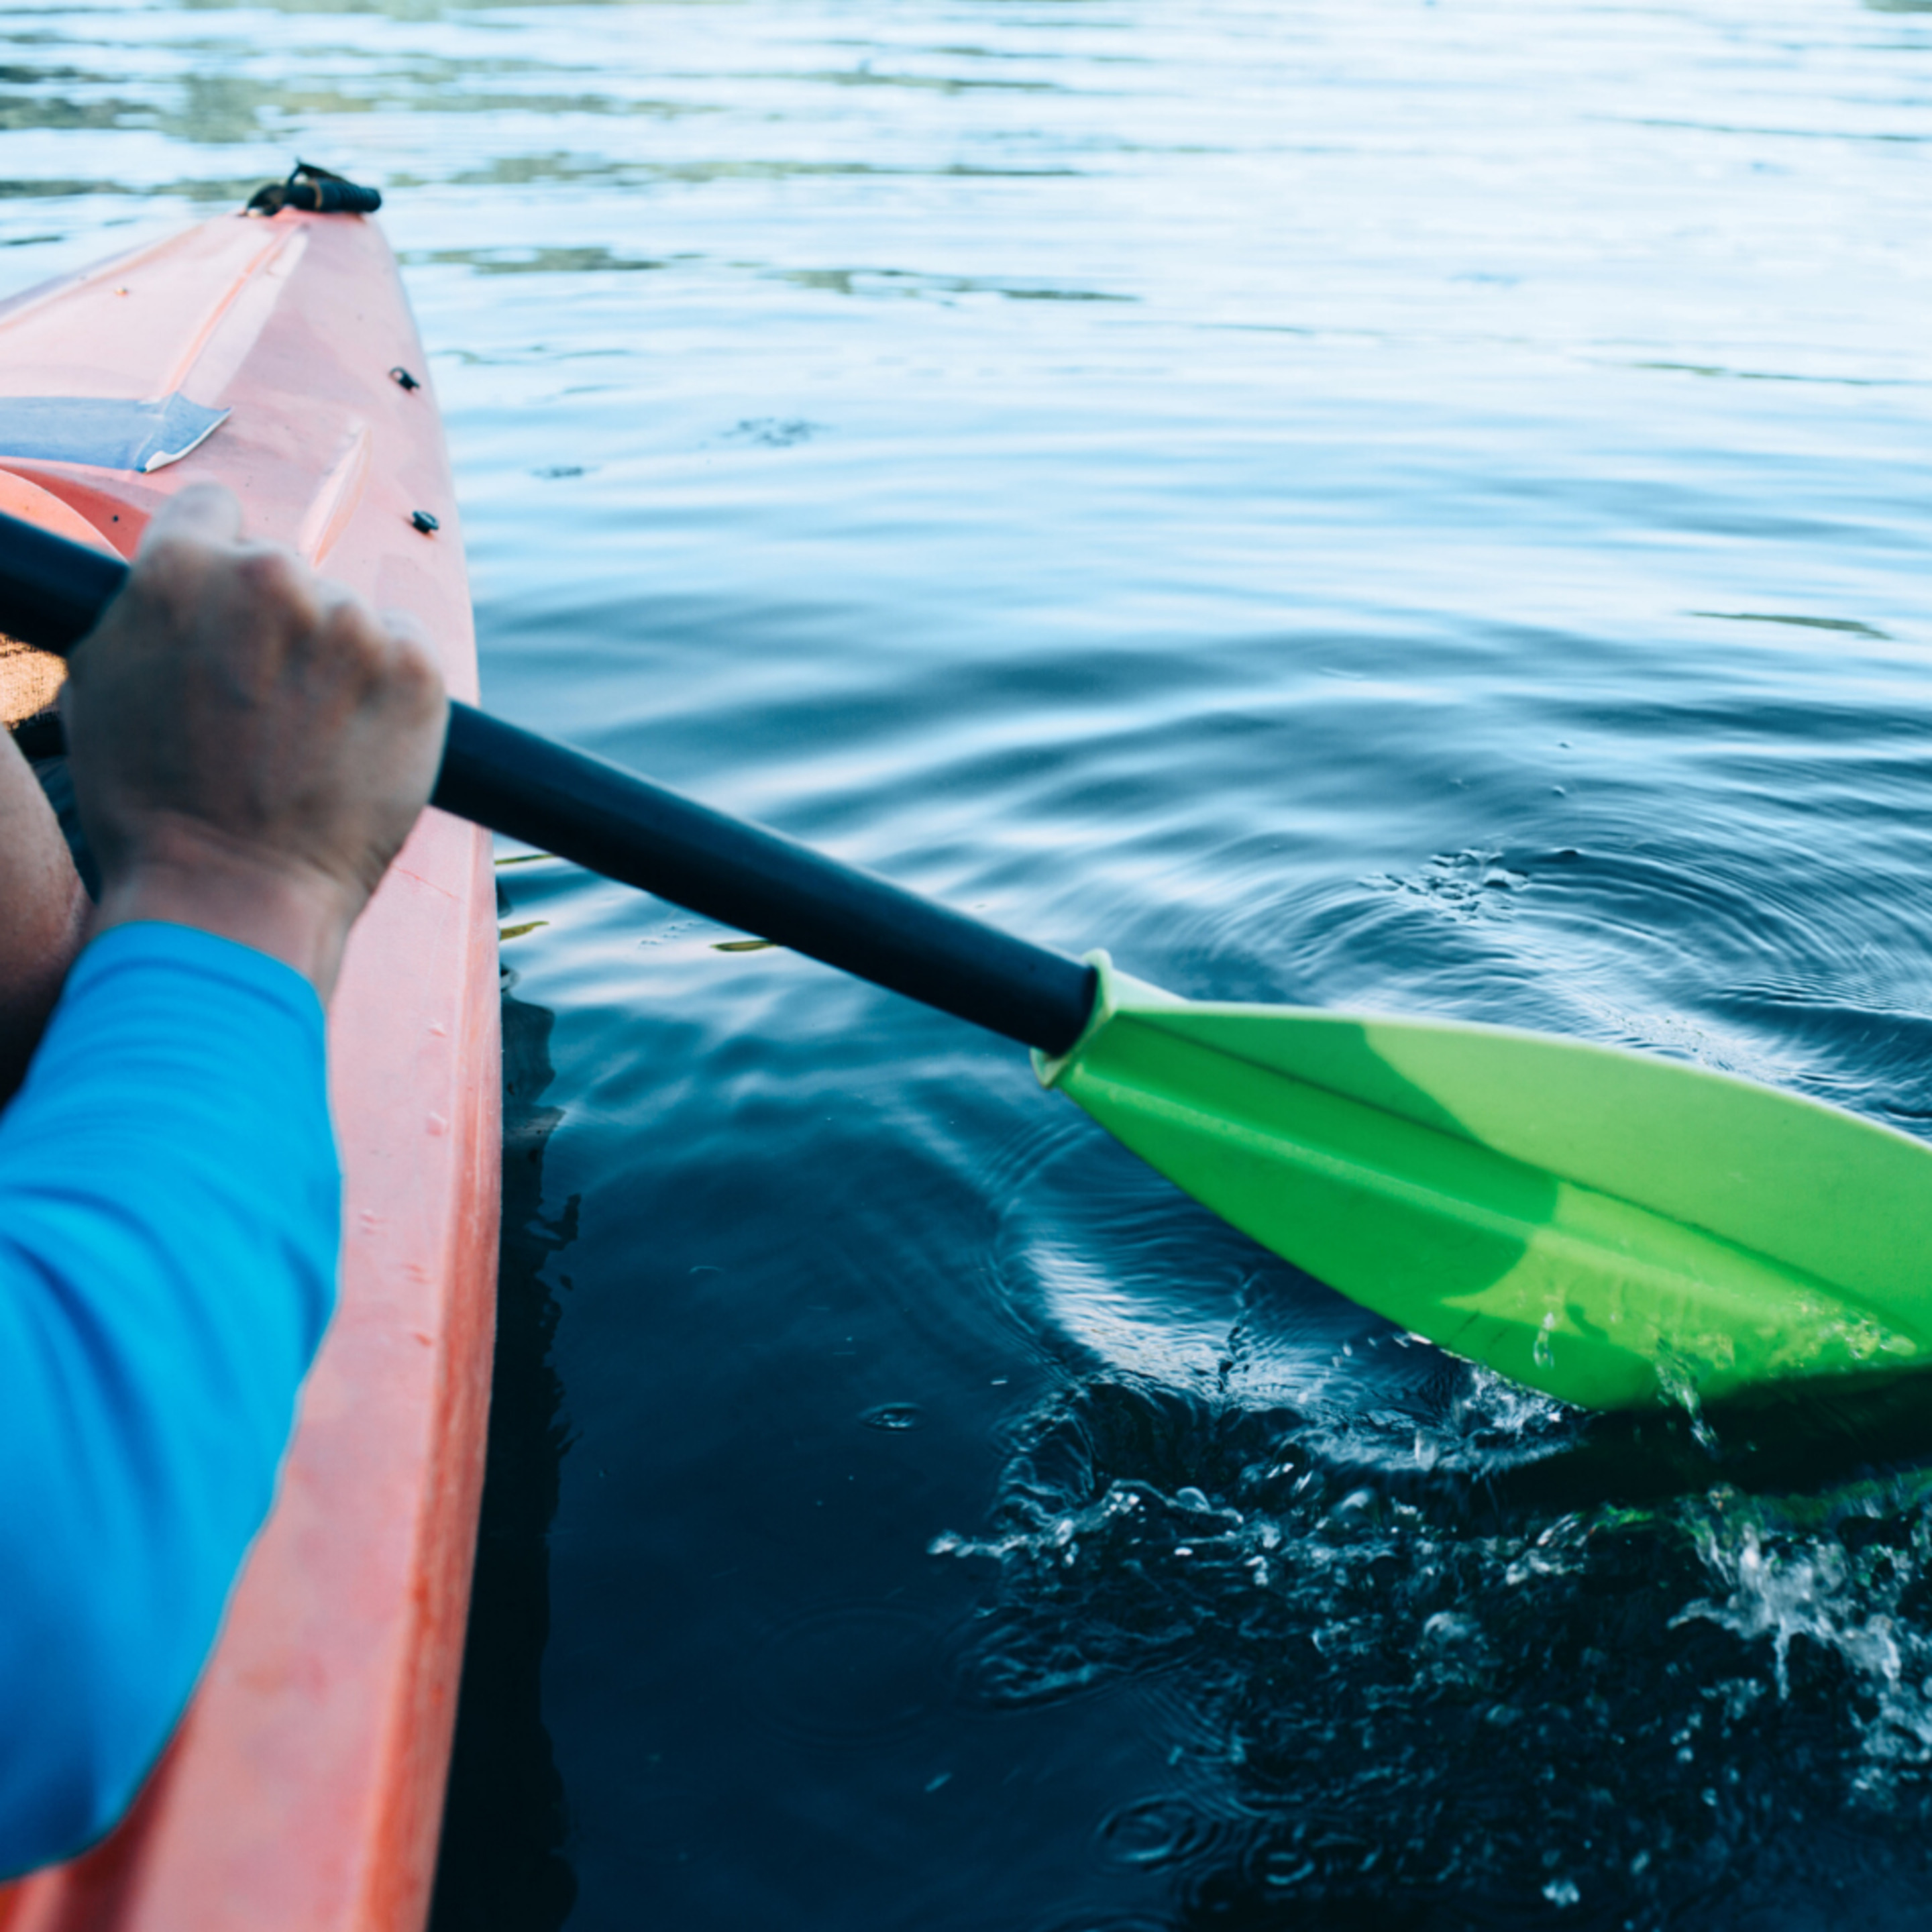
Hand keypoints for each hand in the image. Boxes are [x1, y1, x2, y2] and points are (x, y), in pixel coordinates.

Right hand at [64, 485, 447, 999]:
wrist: (233, 893)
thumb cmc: (154, 807)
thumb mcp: (102, 684)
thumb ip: (146, 612)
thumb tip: (175, 584)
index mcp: (181, 569)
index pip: (212, 512)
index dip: (213, 565)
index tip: (224, 616)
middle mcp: (272, 581)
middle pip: (281, 571)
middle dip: (273, 624)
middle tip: (262, 705)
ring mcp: (351, 626)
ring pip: (347, 614)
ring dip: (333, 659)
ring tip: (305, 737)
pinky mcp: (417, 673)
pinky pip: (406, 648)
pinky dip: (389, 685)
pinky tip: (354, 738)